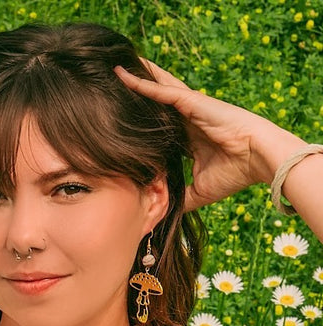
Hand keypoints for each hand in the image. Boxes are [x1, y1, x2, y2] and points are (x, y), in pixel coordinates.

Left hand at [115, 62, 304, 211]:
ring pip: (155, 90)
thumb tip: (163, 213)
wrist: (258, 160)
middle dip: (134, 99)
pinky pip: (160, 90)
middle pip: (154, 106)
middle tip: (108, 92)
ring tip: (112, 72)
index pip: (160, 132)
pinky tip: (122, 75)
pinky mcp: (191, 101)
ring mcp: (188, 109)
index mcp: (189, 140)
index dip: (142, 129)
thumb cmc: (235, 173)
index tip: (119, 130)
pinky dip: (141, 83)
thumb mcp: (200, 191)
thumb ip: (181, 198)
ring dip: (134, 81)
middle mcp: (186, 121)